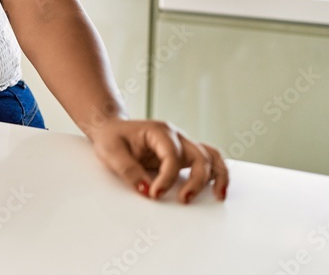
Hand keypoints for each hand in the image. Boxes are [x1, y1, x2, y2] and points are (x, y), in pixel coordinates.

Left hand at [90, 119, 228, 202]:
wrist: (111, 129)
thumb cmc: (111, 137)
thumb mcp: (111, 152)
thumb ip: (128, 170)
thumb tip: (145, 190)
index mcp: (159, 131)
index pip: (171, 156)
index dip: (166, 178)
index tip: (154, 193)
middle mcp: (176, 137)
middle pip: (198, 156)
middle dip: (196, 180)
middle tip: (184, 199)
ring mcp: (182, 146)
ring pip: (211, 157)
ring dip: (218, 175)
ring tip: (218, 196)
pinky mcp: (183, 156)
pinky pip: (207, 162)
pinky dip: (216, 174)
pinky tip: (216, 190)